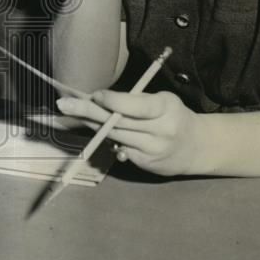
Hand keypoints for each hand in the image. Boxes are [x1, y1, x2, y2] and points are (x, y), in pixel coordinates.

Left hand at [56, 89, 205, 175]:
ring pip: (114, 136)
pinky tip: (96, 129)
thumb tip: (99, 98)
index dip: (115, 101)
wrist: (196, 148)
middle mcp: (160, 132)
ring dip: (91, 123)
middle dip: (88, 112)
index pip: (137, 107)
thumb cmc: (174, 115)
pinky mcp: (145, 165)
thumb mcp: (163, 101)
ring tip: (71, 111)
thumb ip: (136, 101)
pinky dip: (106, 138)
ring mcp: (152, 151)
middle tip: (63, 104)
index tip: (95, 94)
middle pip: (118, 122)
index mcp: (166, 109)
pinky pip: (119, 149)